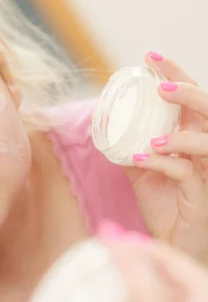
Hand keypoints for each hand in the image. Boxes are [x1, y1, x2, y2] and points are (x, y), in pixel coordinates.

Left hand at [125, 52, 207, 264]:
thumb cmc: (166, 207)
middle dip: (186, 90)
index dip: (175, 75)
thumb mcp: (145, 173)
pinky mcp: (203, 194)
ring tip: (152, 132)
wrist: (173, 244)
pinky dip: (165, 161)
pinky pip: (187, 171)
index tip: (151, 57)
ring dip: (179, 131)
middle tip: (158, 82)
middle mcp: (206, 150)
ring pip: (207, 139)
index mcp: (194, 139)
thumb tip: (104, 129)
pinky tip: (144, 157)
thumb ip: (132, 150)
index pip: (190, 100)